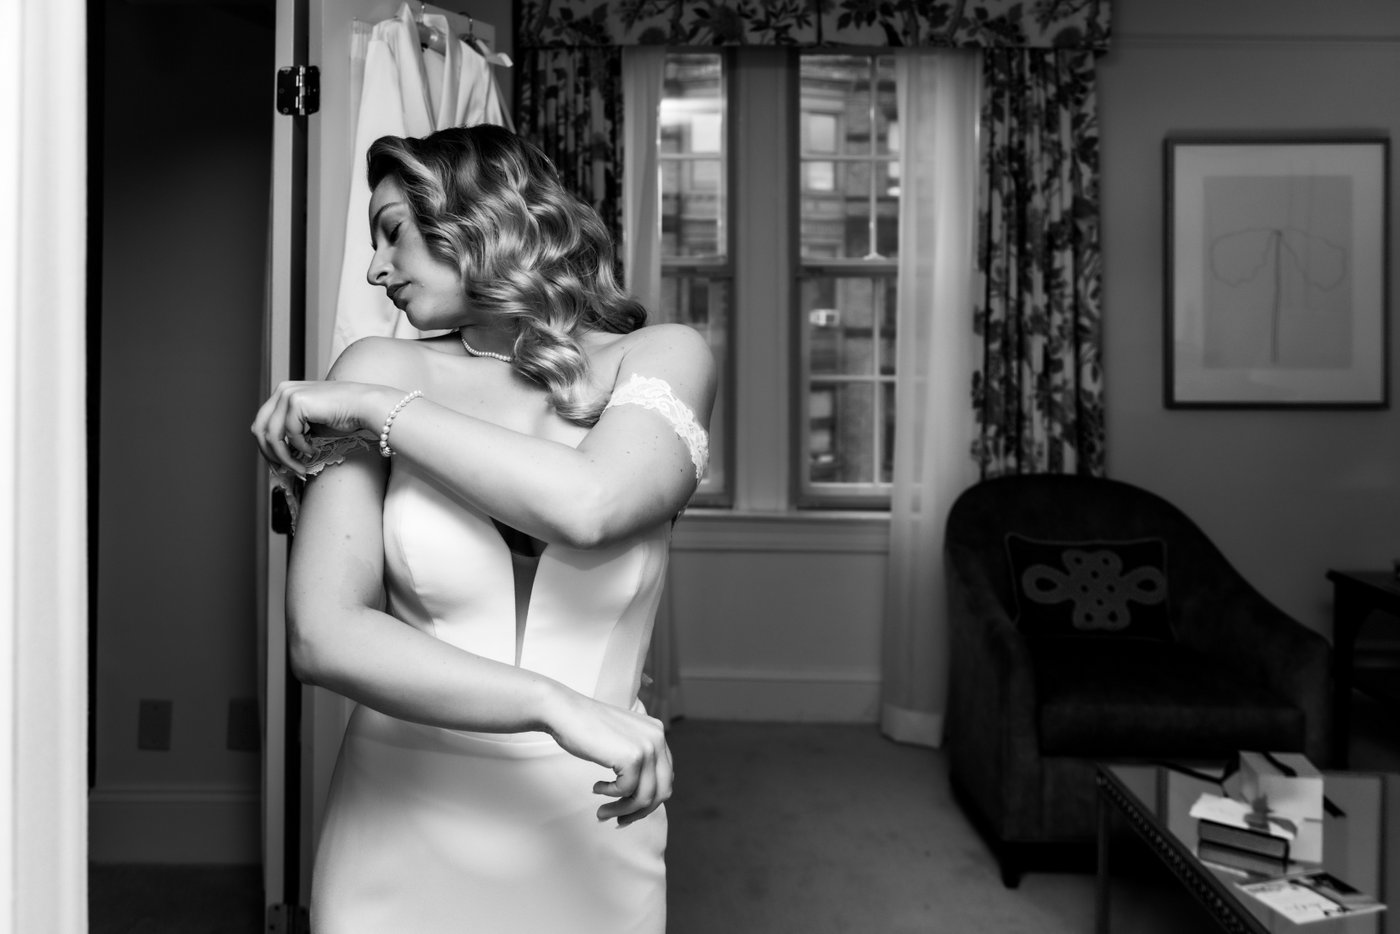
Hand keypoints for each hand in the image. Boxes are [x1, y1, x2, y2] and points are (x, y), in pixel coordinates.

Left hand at [251, 380, 397, 475]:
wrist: (366, 406)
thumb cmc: (344, 416)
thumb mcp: (311, 425)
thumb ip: (291, 433)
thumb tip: (276, 454)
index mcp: (284, 393)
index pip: (261, 424)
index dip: (266, 448)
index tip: (277, 465)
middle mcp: (283, 390)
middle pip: (259, 429)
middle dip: (270, 454)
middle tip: (282, 470)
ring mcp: (288, 394)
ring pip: (272, 435)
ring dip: (285, 457)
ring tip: (300, 467)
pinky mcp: (297, 401)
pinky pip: (289, 434)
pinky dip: (300, 447)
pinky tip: (313, 450)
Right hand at [544, 689, 673, 825]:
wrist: (564, 711)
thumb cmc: (586, 728)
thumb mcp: (621, 741)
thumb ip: (636, 760)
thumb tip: (644, 799)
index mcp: (657, 733)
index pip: (664, 777)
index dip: (648, 800)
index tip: (629, 812)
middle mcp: (658, 738)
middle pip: (661, 791)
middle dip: (640, 811)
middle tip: (619, 821)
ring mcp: (647, 747)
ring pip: (645, 796)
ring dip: (622, 810)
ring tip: (602, 812)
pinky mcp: (632, 756)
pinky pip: (627, 791)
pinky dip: (610, 795)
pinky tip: (597, 787)